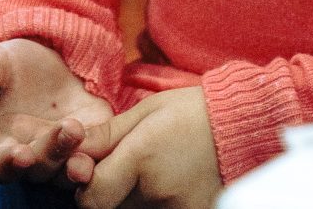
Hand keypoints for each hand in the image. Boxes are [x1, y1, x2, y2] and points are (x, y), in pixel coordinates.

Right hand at [0, 39, 118, 185]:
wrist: (54, 56)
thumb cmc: (15, 65)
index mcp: (5, 145)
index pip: (3, 167)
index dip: (11, 164)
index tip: (21, 154)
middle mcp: (35, 156)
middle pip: (42, 170)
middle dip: (53, 154)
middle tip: (66, 131)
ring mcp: (65, 153)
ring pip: (69, 170)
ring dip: (78, 160)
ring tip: (83, 137)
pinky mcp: (95, 142)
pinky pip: (99, 156)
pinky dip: (101, 153)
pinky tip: (106, 142)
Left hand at [80, 86, 219, 208]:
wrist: (243, 128)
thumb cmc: (192, 113)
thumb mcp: (146, 112)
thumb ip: (106, 135)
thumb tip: (70, 150)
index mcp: (142, 158)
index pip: (91, 196)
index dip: (85, 185)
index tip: (92, 170)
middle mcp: (157, 192)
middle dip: (106, 191)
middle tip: (122, 169)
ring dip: (128, 199)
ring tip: (149, 174)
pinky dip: (150, 204)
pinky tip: (163, 185)